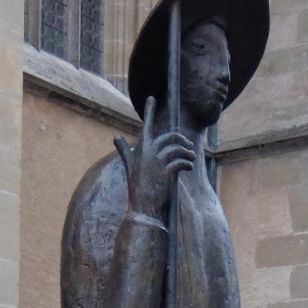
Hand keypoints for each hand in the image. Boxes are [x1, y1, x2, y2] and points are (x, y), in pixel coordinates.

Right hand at [114, 96, 194, 218]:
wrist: (143, 209)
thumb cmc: (137, 188)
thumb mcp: (130, 168)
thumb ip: (125, 151)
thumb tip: (116, 137)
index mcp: (140, 150)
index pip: (146, 126)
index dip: (148, 111)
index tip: (152, 98)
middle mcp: (148, 153)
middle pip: (169, 137)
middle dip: (181, 140)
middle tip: (187, 146)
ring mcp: (157, 162)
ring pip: (178, 148)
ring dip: (187, 152)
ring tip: (190, 157)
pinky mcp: (167, 172)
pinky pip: (181, 161)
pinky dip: (187, 162)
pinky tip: (188, 166)